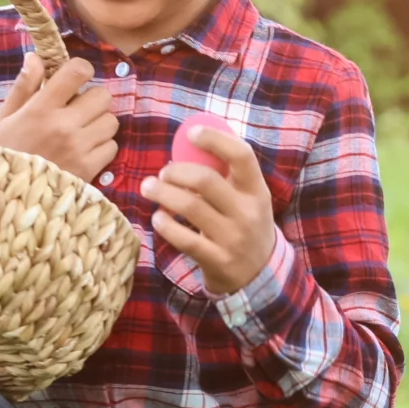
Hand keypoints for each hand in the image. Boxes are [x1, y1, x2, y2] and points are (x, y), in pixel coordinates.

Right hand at [0, 53, 115, 180]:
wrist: (9, 195)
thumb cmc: (5, 151)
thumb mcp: (6, 117)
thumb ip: (24, 86)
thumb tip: (36, 57)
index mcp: (41, 108)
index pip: (77, 72)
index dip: (81, 69)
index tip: (76, 77)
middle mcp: (64, 124)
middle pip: (103, 96)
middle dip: (93, 100)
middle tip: (78, 109)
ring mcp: (79, 147)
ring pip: (111, 121)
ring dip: (100, 123)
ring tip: (81, 131)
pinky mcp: (90, 168)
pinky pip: (112, 146)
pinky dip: (102, 147)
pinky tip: (84, 150)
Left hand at [140, 123, 276, 296]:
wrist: (259, 274)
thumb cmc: (245, 224)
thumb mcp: (248, 198)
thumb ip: (226, 174)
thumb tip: (189, 141)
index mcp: (257, 191)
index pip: (242, 156)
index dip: (216, 140)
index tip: (192, 133)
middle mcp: (247, 213)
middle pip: (206, 180)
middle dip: (176, 171)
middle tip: (163, 173)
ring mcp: (232, 238)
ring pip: (190, 207)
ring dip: (162, 193)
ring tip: (149, 188)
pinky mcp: (216, 260)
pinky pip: (183, 239)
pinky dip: (164, 224)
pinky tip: (158, 218)